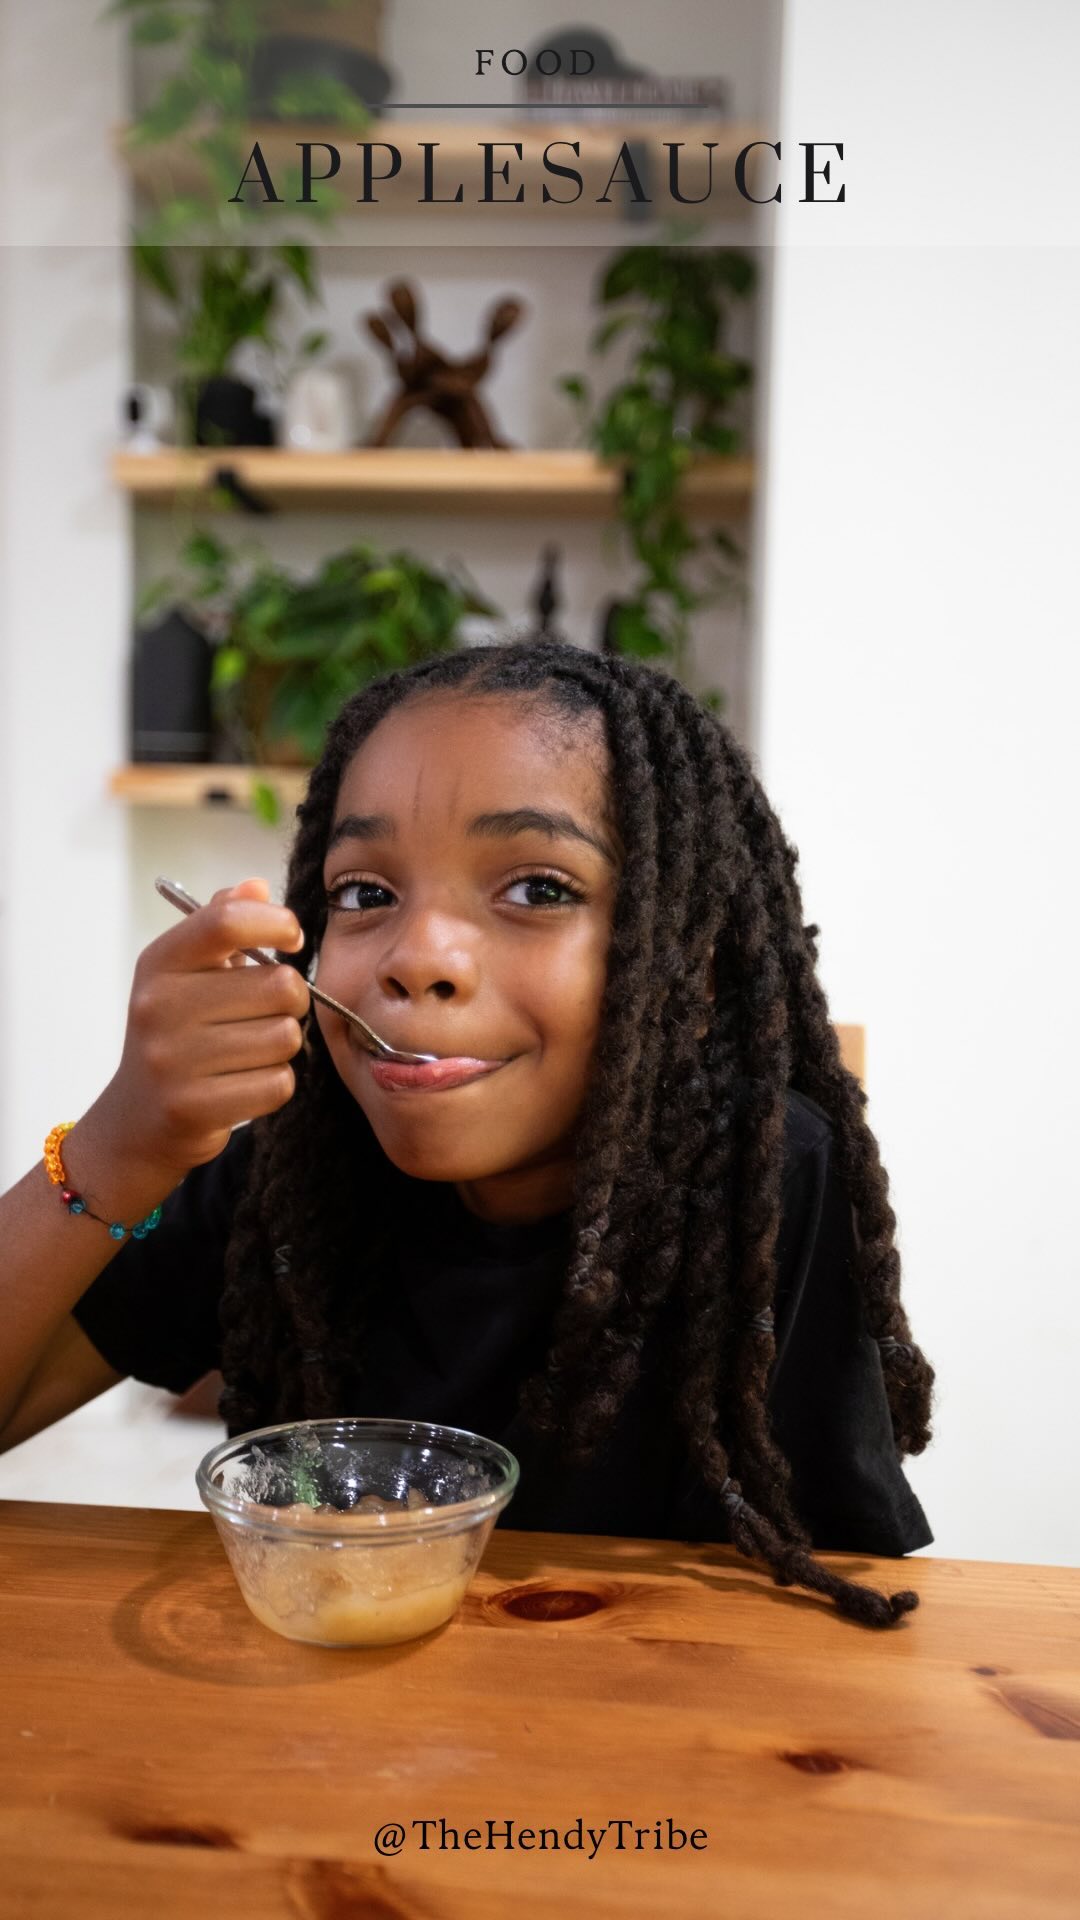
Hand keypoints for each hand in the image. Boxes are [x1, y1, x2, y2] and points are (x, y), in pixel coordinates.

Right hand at [77, 878, 309, 1208]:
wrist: (135, 1120)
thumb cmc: (175, 1035)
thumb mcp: (184, 973)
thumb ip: (220, 924)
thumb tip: (256, 885)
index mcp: (160, 963)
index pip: (228, 921)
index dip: (277, 923)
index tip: (291, 940)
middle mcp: (158, 1006)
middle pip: (279, 985)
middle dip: (292, 1000)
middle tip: (271, 1012)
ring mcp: (172, 1060)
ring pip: (285, 1037)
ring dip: (283, 1046)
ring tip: (252, 1051)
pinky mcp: (193, 1107)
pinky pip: (278, 1084)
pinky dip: (275, 1084)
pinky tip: (247, 1083)